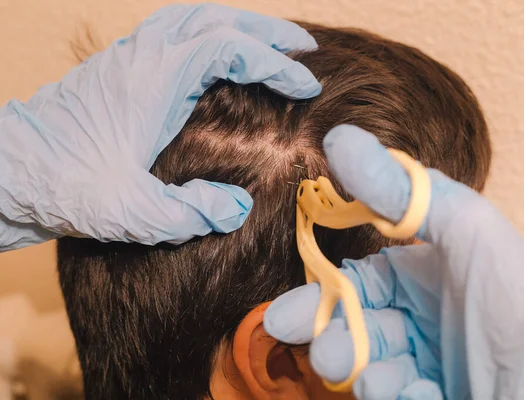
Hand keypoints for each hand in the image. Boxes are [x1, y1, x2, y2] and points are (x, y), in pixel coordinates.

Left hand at [0, 3, 320, 250]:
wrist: (12, 171)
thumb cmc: (65, 186)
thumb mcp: (132, 213)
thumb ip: (190, 212)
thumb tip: (238, 206)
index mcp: (153, 79)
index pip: (227, 48)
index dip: (274, 63)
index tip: (306, 85)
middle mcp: (142, 56)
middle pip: (214, 17)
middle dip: (265, 29)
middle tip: (302, 46)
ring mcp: (129, 56)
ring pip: (192, 17)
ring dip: (236, 23)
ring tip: (269, 42)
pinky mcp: (120, 67)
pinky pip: (173, 30)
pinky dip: (207, 32)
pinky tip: (218, 56)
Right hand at [265, 125, 523, 398]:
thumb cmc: (522, 297)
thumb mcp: (465, 230)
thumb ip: (401, 189)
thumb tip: (337, 137)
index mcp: (420, 278)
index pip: (357, 287)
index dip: (322, 300)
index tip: (287, 318)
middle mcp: (420, 321)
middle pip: (356, 332)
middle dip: (333, 344)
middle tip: (324, 356)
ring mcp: (429, 367)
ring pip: (371, 373)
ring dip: (368, 378)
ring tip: (387, 381)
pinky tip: (425, 397)